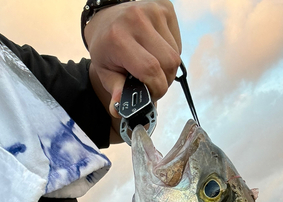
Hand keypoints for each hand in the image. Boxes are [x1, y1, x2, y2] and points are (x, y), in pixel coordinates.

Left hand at [85, 0, 181, 118]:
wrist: (107, 17)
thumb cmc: (106, 47)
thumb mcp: (105, 71)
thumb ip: (115, 91)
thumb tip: (119, 110)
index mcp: (119, 38)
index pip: (150, 69)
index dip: (156, 88)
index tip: (151, 95)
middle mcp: (137, 20)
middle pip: (169, 63)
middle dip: (165, 81)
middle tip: (153, 84)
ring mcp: (154, 10)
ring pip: (176, 55)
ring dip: (168, 69)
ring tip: (153, 67)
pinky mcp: (165, 8)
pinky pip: (177, 43)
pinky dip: (171, 54)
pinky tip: (157, 52)